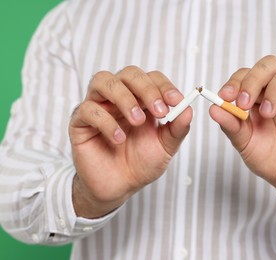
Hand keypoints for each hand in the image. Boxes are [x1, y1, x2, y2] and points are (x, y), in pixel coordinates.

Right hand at [69, 66, 191, 217]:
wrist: (119, 187)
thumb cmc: (141, 163)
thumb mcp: (165, 147)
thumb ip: (177, 128)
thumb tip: (189, 109)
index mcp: (141, 99)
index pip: (151, 78)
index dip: (164, 86)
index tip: (176, 101)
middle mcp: (119, 98)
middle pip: (129, 73)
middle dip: (147, 89)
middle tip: (159, 111)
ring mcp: (98, 106)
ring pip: (103, 81)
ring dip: (124, 98)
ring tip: (138, 122)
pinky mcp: (80, 122)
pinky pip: (88, 109)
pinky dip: (106, 122)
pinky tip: (119, 138)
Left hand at [210, 56, 275, 213]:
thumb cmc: (269, 158)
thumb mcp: (245, 143)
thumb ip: (231, 125)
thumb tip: (213, 108)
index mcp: (258, 96)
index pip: (246, 75)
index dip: (235, 82)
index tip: (225, 97)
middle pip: (268, 64)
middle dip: (253, 80)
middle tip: (244, 103)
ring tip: (268, 113)